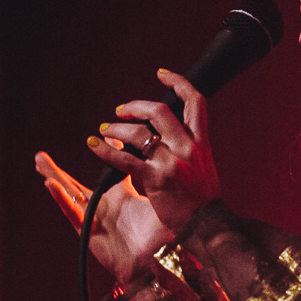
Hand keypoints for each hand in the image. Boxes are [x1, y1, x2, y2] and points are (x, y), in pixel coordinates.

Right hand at [35, 152, 173, 284]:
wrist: (156, 264)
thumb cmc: (159, 238)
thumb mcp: (156, 204)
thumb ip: (156, 184)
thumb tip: (167, 162)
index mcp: (121, 198)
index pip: (108, 173)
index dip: (106, 154)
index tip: (105, 136)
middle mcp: (104, 207)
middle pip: (76, 184)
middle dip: (58, 171)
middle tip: (41, 156)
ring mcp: (94, 220)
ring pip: (69, 195)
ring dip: (54, 178)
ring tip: (39, 161)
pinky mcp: (89, 234)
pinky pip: (74, 213)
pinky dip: (62, 199)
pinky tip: (51, 186)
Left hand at [86, 69, 220, 234]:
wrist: (206, 226)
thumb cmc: (202, 200)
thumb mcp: (203, 166)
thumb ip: (189, 147)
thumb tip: (168, 132)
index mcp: (201, 142)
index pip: (195, 101)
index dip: (178, 82)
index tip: (160, 74)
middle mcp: (188, 148)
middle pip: (160, 111)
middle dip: (136, 106)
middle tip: (120, 112)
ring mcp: (172, 163)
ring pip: (139, 133)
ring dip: (117, 129)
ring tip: (105, 132)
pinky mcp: (156, 179)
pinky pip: (125, 159)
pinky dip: (105, 150)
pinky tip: (94, 145)